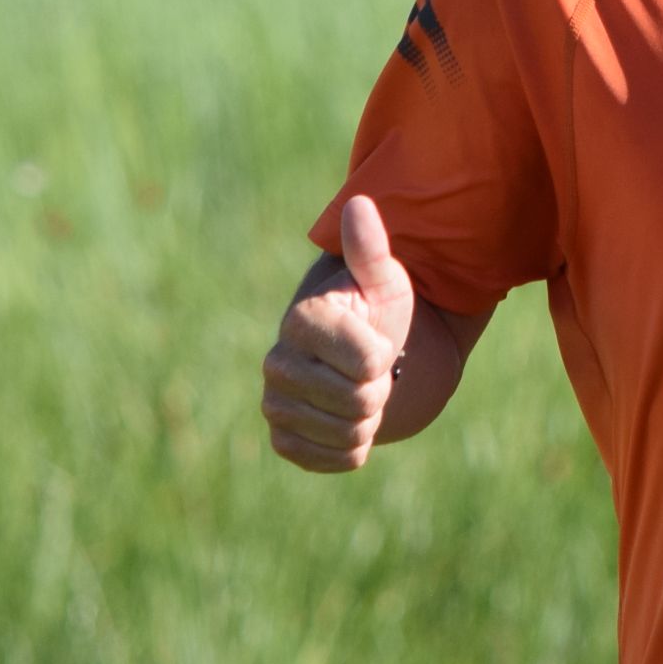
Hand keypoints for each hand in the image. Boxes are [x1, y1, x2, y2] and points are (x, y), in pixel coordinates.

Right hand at [262, 194, 414, 471]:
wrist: (365, 359)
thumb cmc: (379, 314)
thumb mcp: (384, 279)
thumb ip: (371, 247)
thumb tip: (359, 204)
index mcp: (300, 321)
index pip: (368, 363)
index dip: (386, 355)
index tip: (377, 339)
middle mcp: (276, 363)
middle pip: (360, 401)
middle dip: (379, 389)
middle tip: (371, 370)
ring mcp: (276, 405)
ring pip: (350, 433)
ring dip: (369, 418)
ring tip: (358, 391)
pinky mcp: (284, 441)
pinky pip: (335, 459)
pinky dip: (354, 448)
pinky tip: (347, 420)